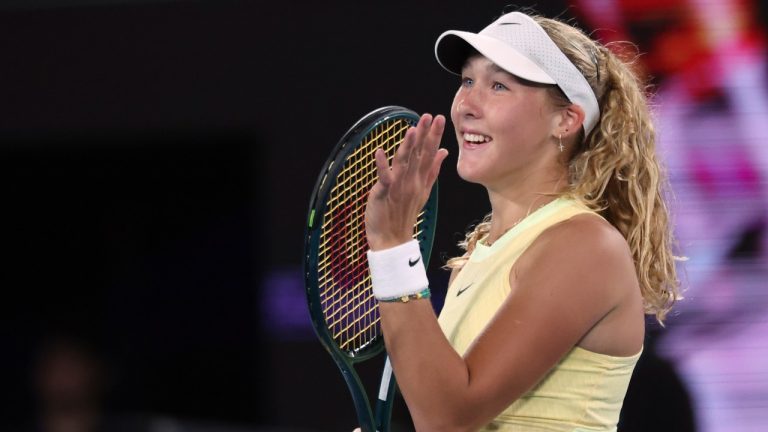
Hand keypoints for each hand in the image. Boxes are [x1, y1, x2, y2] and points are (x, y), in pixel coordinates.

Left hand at [365, 113, 447, 250]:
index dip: (434, 136)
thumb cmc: (404, 214)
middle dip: (425, 135)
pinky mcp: (384, 193)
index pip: (429, 154)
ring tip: (412, 130)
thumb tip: (443, 152)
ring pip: (404, 163)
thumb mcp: (422, 190)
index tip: (439, 119)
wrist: (392, 239)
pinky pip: (384, 178)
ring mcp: (398, 187)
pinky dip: (381, 165)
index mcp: (420, 179)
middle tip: (431, 117)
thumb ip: (432, 170)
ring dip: (408, 147)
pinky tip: (379, 152)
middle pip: (419, 155)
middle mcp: (411, 181)